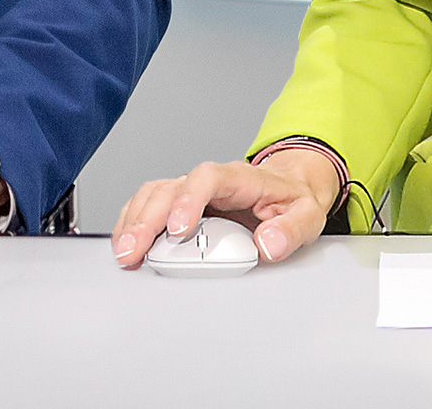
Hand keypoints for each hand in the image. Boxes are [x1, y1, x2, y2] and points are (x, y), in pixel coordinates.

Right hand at [108, 152, 337, 268]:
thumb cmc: (293, 201)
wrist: (288, 187)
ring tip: (124, 253)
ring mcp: (191, 190)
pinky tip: (125, 242)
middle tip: (134, 251)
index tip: (177, 231)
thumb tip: (268, 244)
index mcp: (239, 178)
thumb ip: (290, 230)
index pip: (206, 178)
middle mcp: (208, 180)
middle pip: (169, 188)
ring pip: (153, 194)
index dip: (187, 201)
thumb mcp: (307, 215)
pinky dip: (132, 221)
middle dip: (147, 219)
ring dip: (133, 221)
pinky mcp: (180, 203)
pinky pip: (149, 203)